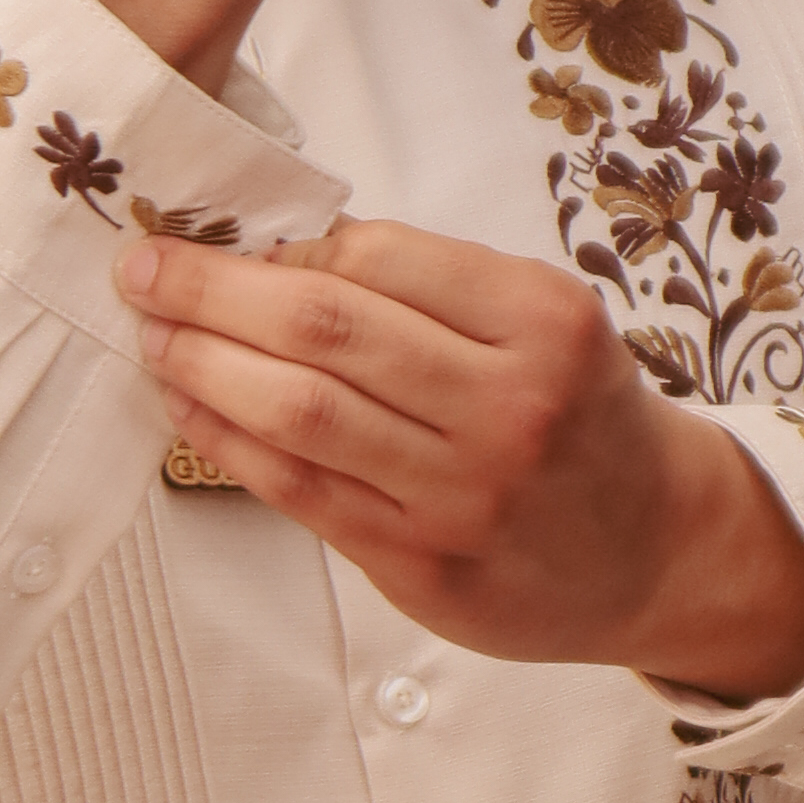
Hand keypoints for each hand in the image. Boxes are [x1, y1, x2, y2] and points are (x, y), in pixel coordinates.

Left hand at [114, 217, 803, 698]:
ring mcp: (463, 495)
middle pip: (324, 329)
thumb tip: (281, 254)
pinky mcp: (423, 566)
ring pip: (299, 413)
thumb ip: (434, 290)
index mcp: (542, 322)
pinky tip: (188, 406)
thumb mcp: (545, 321)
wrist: (658, 547)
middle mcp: (508, 407)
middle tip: (145, 269)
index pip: (377, 257)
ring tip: (154, 334)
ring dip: (203, 365)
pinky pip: (300, 492)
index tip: (224, 237)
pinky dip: (228, 442)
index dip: (282, 246)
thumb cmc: (582, 418)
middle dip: (212, 291)